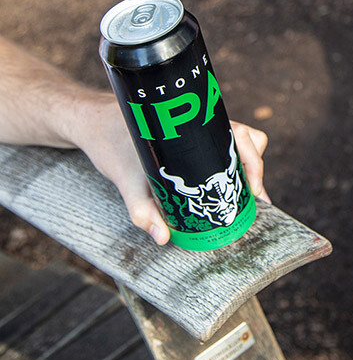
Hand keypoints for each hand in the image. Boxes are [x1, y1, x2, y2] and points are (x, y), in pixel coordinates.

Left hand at [68, 94, 268, 244]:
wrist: (91, 121)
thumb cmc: (109, 142)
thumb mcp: (126, 179)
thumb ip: (143, 210)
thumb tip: (164, 238)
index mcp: (196, 124)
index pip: (243, 137)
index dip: (254, 163)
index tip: (254, 189)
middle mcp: (203, 123)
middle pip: (248, 140)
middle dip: (253, 168)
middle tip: (252, 197)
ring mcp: (199, 129)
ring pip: (236, 143)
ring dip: (242, 165)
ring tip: (241, 192)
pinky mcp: (191, 138)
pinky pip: (221, 146)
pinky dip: (228, 163)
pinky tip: (224, 183)